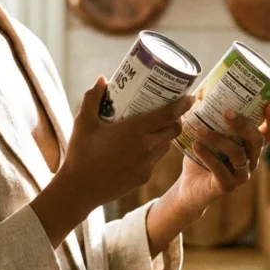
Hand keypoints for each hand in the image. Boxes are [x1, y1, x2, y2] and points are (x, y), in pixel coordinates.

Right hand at [31, 76, 192, 246]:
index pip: (168, 115)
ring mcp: (146, 164)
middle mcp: (145, 147)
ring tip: (156, 127)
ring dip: (166, 135)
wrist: (80, 189)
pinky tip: (142, 147)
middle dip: (178, 119)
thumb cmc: (80, 153)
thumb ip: (92, 98)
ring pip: (166, 145)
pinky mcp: (144, 177)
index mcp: (134, 130)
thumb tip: (102, 80)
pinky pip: (155, 160)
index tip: (189, 97)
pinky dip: (154, 150)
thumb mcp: (83, 122)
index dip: (182, 105)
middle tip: (172, 110)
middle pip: (174, 130)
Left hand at [172, 103, 269, 215]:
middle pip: (257, 141)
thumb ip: (206, 115)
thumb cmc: (201, 155)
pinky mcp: (227, 186)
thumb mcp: (204, 132)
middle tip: (226, 112)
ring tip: (201, 129)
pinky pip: (221, 170)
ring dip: (219, 139)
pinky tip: (197, 146)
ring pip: (238, 154)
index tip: (269, 103)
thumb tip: (199, 91)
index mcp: (249, 146)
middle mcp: (250, 160)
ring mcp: (241, 175)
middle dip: (243, 125)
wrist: (188, 187)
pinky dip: (208, 156)